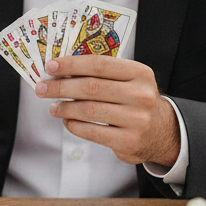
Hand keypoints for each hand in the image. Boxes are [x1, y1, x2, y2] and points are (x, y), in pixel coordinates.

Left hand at [36, 55, 180, 166]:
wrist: (163, 132)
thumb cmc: (135, 100)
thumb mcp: (127, 80)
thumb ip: (100, 73)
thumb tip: (59, 69)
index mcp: (139, 73)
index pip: (98, 64)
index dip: (71, 64)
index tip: (50, 66)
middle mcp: (141, 95)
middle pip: (91, 87)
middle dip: (60, 87)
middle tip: (42, 88)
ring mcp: (137, 120)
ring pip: (89, 110)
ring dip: (64, 107)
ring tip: (52, 107)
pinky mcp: (130, 141)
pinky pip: (92, 132)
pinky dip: (74, 125)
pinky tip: (67, 121)